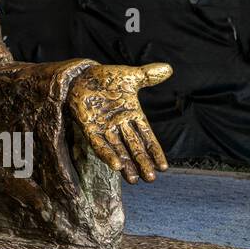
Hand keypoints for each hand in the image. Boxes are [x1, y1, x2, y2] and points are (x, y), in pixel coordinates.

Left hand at [68, 62, 171, 183]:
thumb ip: (147, 76)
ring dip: (127, 164)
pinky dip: (107, 154)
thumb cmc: (106, 78)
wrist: (81, 75)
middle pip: (134, 147)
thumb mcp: (129, 76)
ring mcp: (104, 127)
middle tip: (151, 179)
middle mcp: (119, 124)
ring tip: (135, 180)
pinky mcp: (89, 127)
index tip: (164, 167)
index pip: (147, 136)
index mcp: (132, 114)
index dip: (155, 151)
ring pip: (118, 150)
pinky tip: (116, 166)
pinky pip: (99, 144)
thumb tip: (168, 68)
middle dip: (142, 163)